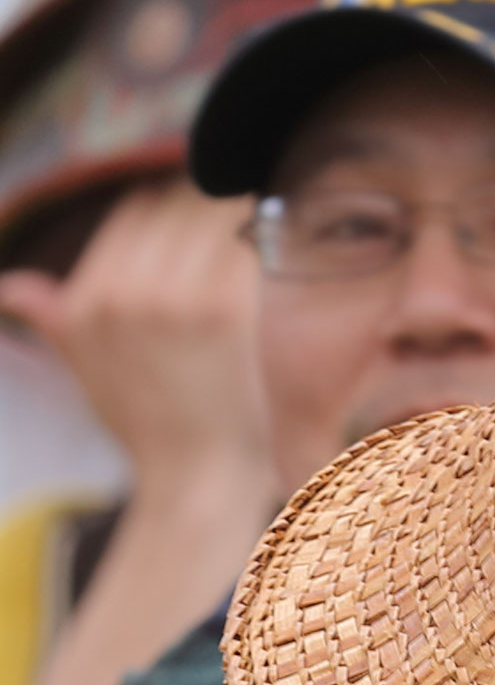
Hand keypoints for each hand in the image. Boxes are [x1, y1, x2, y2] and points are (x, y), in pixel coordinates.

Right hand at [0, 177, 270, 489]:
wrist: (196, 480)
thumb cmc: (150, 429)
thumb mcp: (87, 370)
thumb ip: (53, 320)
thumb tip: (12, 287)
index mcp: (85, 300)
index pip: (135, 213)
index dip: (176, 209)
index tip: (207, 217)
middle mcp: (120, 293)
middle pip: (174, 207)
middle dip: (212, 204)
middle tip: (244, 204)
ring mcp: (171, 299)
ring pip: (212, 217)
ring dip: (242, 213)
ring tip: (262, 217)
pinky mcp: (223, 313)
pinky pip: (246, 249)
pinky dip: (263, 239)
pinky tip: (278, 242)